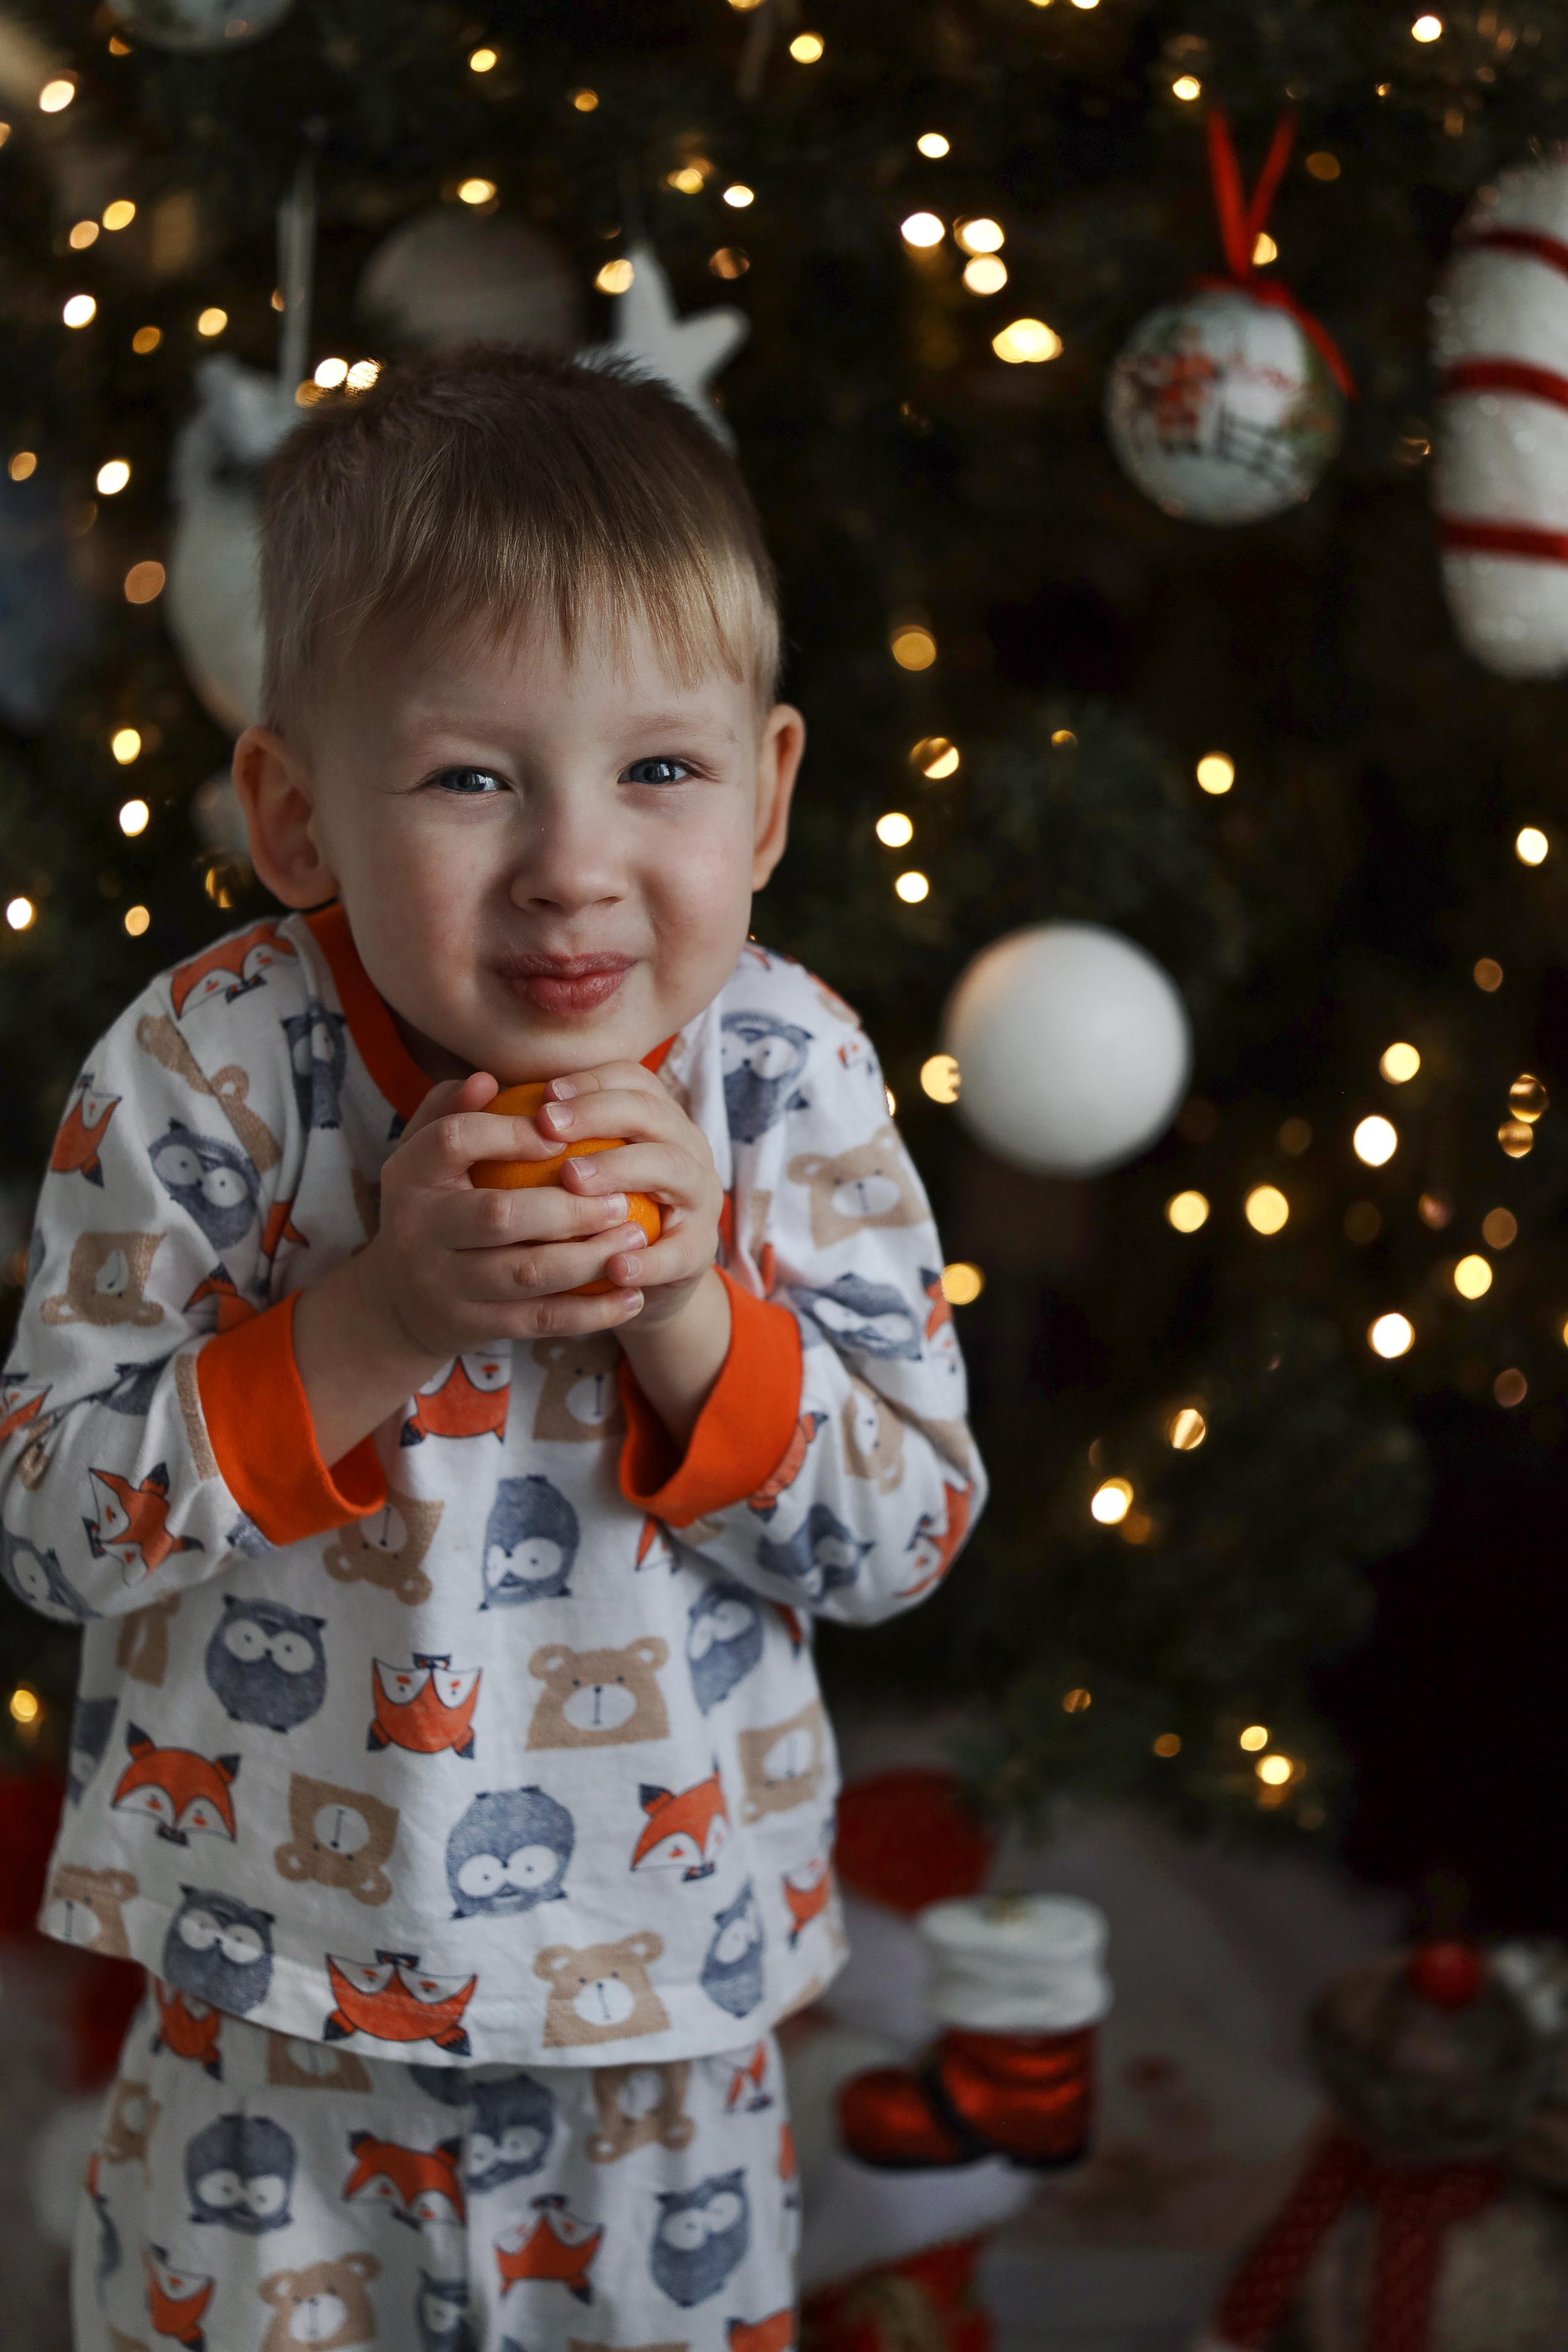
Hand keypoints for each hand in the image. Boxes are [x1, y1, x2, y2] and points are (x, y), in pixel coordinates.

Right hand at [365, 1070, 653, 1361]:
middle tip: (622, 1199)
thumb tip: (488, 1079)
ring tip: (634, 1238)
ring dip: (589, 1258)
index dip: (512, 1132)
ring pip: (526, 1273)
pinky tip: (630, 1296)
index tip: (563, 1136)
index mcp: (409, 1175)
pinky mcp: (469, 1326)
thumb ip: (452, 1112)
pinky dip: (590, 1312)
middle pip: (499, 1215)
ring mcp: (441, 1284)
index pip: (456, 1140)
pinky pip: (539, 1320)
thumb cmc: (435, 1204)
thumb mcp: (426, 1155)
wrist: (399, 1300)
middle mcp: (416, 1230)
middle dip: (569, 1207)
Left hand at [535, 1061, 724, 1328]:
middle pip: (651, 1113)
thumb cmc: (590, 1213)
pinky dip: (647, 1259)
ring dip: (620, 1170)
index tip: (541, 1094)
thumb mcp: (571, 1166)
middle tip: (546, 1127)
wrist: (643, 1281)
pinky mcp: (701, 1250)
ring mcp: (700, 1197)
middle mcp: (686, 1147)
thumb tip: (479, 1086)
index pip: (630, 1080)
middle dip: (598, 1114)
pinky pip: (679, 1251)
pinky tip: (611, 1266)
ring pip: (672, 1169)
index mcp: (657, 1118)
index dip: (587, 1082)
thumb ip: (540, 1131)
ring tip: (572, 1180)